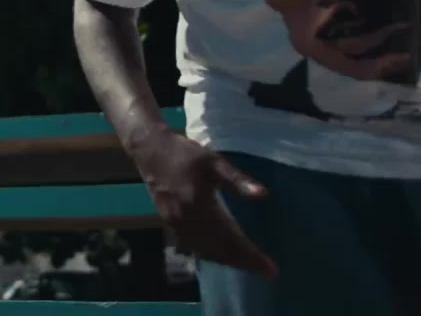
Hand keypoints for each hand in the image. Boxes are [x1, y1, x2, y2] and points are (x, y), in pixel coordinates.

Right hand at [132, 128, 276, 277]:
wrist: (150, 150)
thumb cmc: (184, 153)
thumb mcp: (214, 162)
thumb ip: (237, 180)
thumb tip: (263, 195)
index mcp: (198, 206)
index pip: (229, 239)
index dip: (250, 255)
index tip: (270, 268)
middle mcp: (185, 220)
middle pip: (217, 250)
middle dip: (242, 262)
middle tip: (265, 270)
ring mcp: (175, 223)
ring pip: (204, 250)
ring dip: (226, 260)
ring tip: (247, 264)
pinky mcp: (169, 222)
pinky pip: (193, 245)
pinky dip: (210, 253)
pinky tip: (220, 253)